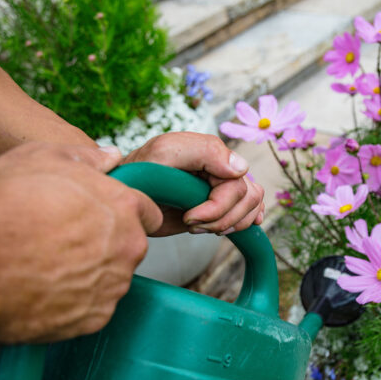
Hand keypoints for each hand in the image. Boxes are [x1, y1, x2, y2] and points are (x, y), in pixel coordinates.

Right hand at [0, 142, 161, 343]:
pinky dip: (76, 300)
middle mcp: (127, 248)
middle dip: (107, 242)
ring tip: (50, 262)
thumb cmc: (2, 209)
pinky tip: (47, 287)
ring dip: (91, 272)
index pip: (148, 212)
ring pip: (112, 277)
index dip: (127, 212)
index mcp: (122, 207)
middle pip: (129, 246)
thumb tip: (109, 157)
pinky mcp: (95, 318)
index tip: (107, 215)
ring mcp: (113, 286)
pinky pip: (94, 306)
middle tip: (67, 238)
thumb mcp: (42, 157)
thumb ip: (86, 157)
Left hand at [123, 132, 264, 235]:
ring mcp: (222, 187)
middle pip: (249, 197)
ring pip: (253, 205)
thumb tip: (241, 168)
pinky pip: (251, 211)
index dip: (217, 207)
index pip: (237, 185)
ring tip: (199, 227)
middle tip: (191, 223)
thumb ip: (205, 151)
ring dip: (230, 224)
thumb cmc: (140, 172)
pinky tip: (230, 228)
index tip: (188, 217)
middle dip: (221, 218)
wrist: (128, 195)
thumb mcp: (165, 152)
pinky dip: (246, 221)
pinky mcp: (220, 205)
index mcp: (212, 153)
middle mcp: (221, 169)